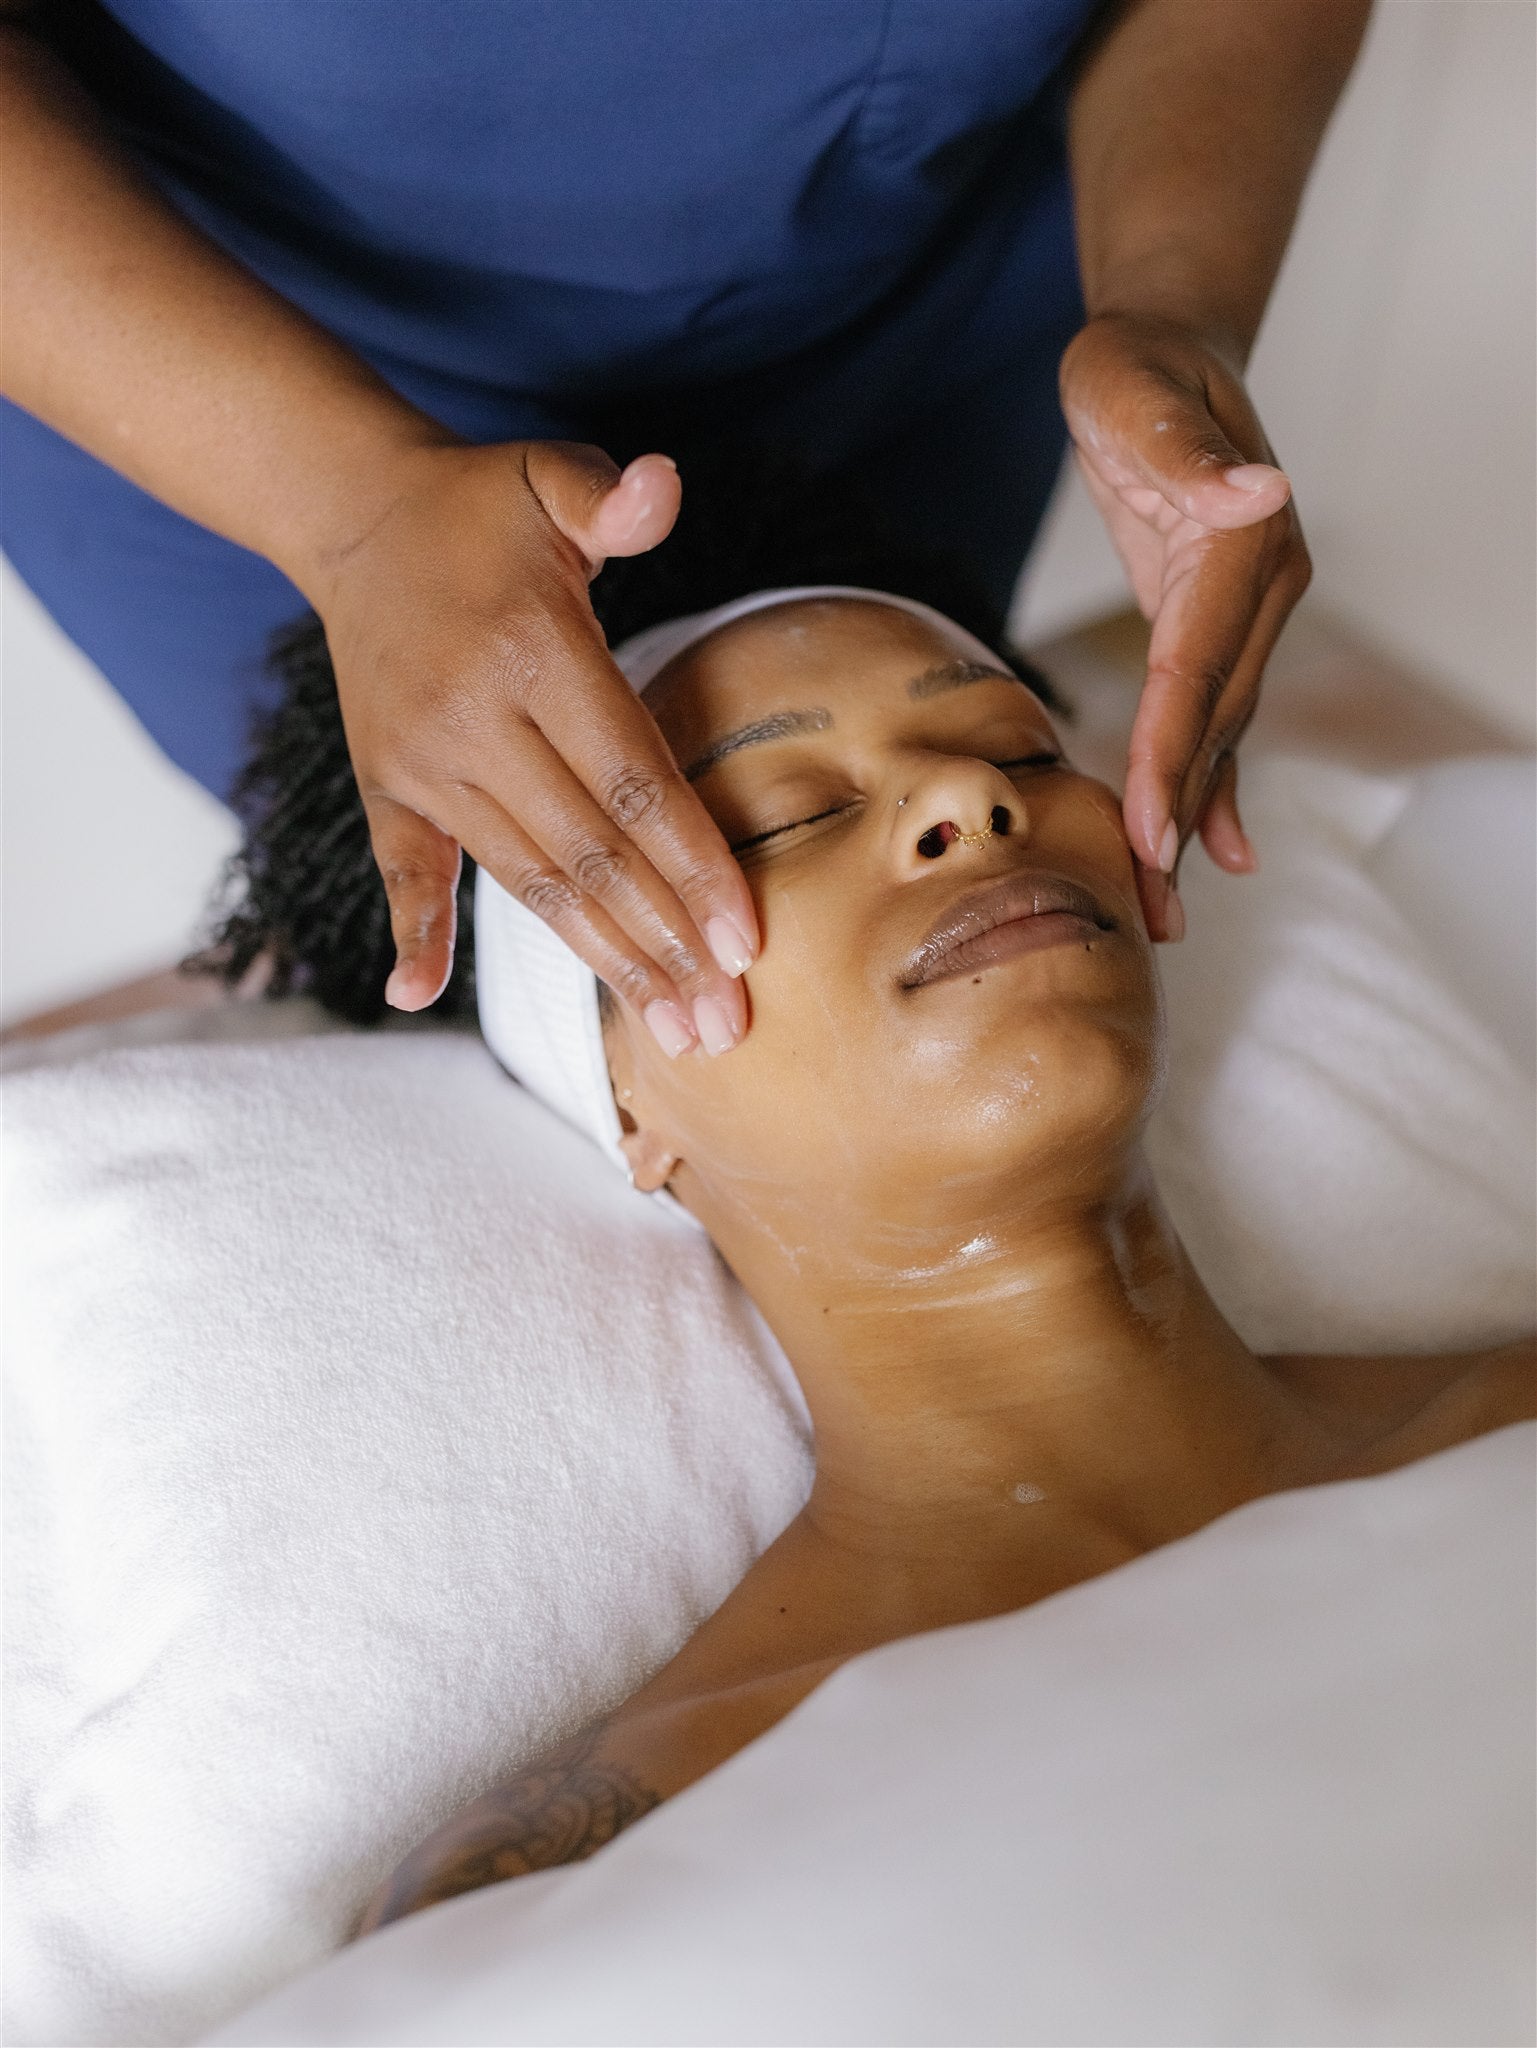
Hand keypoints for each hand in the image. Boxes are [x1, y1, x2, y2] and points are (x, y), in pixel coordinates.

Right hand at [305, 441, 757, 1055]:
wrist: (353, 515)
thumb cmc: (483, 506)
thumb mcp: (549, 477)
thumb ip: (610, 495)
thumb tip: (661, 486)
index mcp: (531, 653)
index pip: (631, 782)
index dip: (692, 865)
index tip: (748, 942)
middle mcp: (473, 722)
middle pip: (589, 854)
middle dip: (666, 944)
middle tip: (728, 1023)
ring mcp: (422, 763)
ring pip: (528, 881)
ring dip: (603, 960)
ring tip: (669, 1026)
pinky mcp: (386, 786)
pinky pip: (405, 871)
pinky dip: (413, 932)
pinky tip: (415, 994)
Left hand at [1059, 314, 1310, 939]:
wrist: (1165, 347)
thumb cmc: (1135, 367)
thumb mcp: (1133, 390)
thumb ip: (1190, 453)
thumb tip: (1258, 495)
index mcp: (1243, 545)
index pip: (1198, 672)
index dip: (1174, 757)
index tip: (1153, 834)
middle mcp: (1263, 587)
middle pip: (1213, 721)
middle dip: (1177, 817)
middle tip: (1148, 905)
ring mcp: (1250, 610)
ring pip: (1219, 732)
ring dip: (1192, 819)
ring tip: (1164, 908)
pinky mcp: (1217, 622)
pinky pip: (1215, 716)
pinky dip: (1210, 784)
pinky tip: (1210, 850)